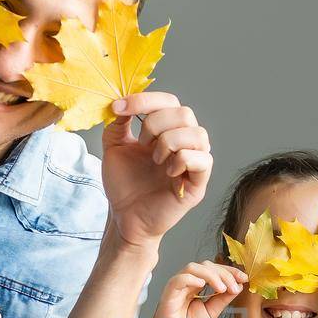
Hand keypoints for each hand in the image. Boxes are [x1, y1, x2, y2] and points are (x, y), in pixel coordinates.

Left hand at [102, 92, 212, 250]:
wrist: (124, 217)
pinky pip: (204, 160)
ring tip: (155, 159)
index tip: (119, 108)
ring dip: (170, 141)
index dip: (145, 100)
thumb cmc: (124, 184)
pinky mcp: (198, 184)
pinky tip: (167, 171)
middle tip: (141, 142)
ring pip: (198, 134)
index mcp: (166, 131)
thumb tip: (122, 101)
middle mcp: (183, 143)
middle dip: (157, 122)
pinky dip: (183, 160)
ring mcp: (193, 163)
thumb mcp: (114, 147)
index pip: (168, 102)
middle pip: (185, 113)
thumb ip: (119, 122)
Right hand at [152, 262, 246, 317]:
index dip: (229, 271)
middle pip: (206, 265)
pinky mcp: (169, 292)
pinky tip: (203, 286)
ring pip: (194, 268)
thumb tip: (238, 285)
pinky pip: (180, 279)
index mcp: (196, 285)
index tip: (244, 278)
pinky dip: (192, 279)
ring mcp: (178, 286)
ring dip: (211, 275)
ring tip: (222, 288)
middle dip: (224, 273)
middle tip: (235, 286)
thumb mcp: (212, 311)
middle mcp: (187, 282)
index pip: (214, 269)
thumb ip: (223, 298)